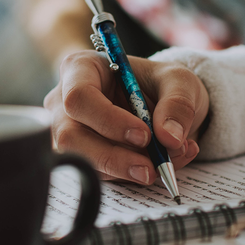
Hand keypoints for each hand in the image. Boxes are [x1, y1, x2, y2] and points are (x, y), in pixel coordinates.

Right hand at [44, 50, 208, 183]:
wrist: (163, 106)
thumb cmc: (160, 84)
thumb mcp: (179, 81)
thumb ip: (178, 104)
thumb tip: (170, 138)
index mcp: (81, 69)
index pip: (79, 97)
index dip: (109, 120)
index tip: (144, 135)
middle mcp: (65, 101)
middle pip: (71, 136)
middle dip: (113, 157)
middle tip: (150, 168)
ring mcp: (69, 131)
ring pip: (84, 161)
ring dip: (126, 170)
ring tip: (165, 163)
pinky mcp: (83, 156)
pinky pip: (100, 174)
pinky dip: (132, 176)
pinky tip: (159, 165)